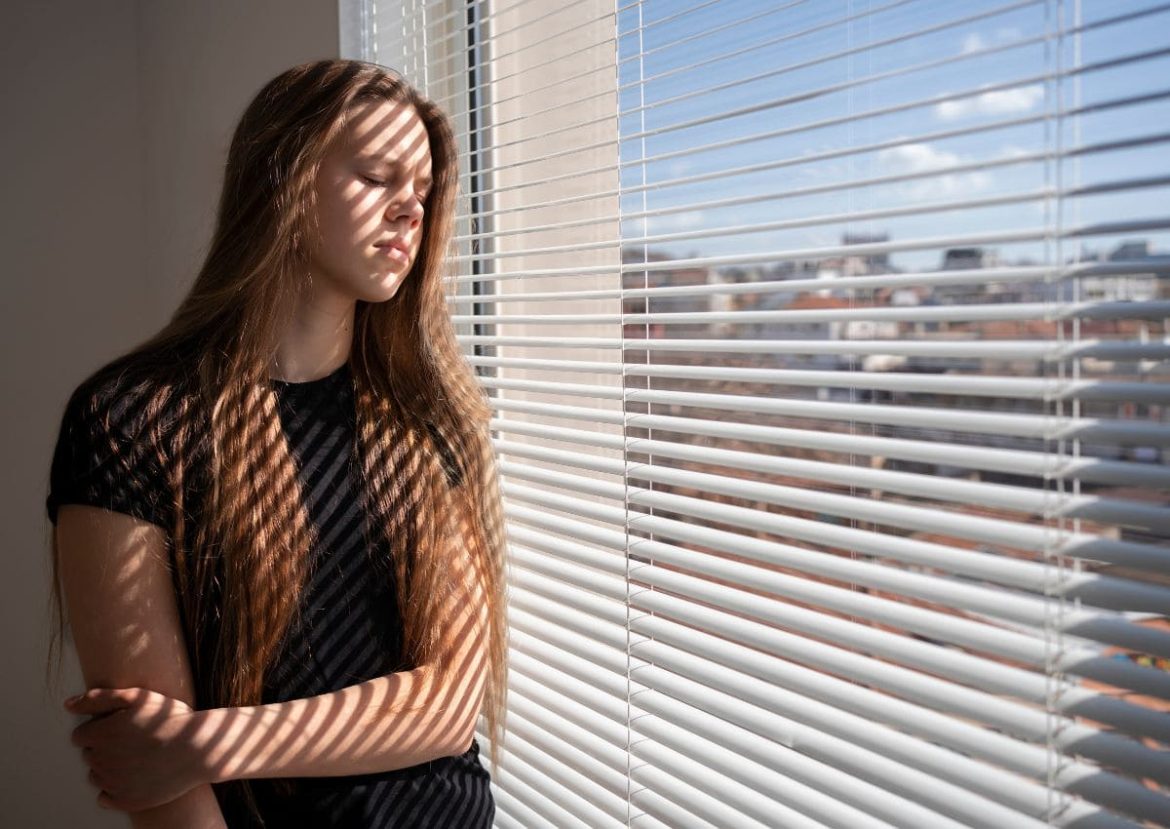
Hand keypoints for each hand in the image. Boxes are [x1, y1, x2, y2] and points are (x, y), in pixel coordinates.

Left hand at [64, 687, 208, 811]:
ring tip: (138, 757)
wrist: (200, 747)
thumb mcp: (138, 696)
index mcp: (100, 735)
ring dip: (109, 767)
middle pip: (89, 755)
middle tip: (134, 740)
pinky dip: (115, 789)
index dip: (100, 729)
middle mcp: (101, 761)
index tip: (122, 727)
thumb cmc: (171, 719)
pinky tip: (135, 776)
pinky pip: (105, 797)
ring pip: (96, 775)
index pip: (80, 736)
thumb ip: (99, 698)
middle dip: (105, 748)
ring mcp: (112, 783)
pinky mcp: (124, 801)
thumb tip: (67, 705)